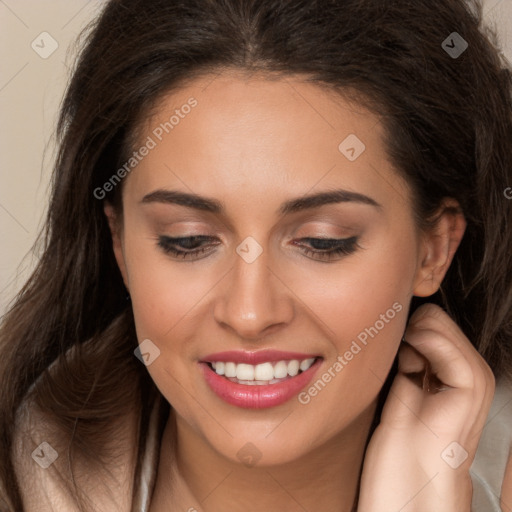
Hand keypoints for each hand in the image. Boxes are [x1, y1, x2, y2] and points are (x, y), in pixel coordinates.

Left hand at [357, 303, 495, 511]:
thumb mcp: (401, 388)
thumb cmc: (398, 442)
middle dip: (406, 332)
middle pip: (432, 313)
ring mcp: (475, 375)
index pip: (429, 316)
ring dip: (408, 340)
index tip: (393, 355)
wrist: (408, 487)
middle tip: (400, 368)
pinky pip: (441, 343)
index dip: (403, 328)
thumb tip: (401, 326)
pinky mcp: (471, 386)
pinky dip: (417, 345)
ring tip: (406, 374)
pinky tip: (410, 369)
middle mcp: (468, 367)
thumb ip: (409, 356)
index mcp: (453, 368)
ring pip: (435, 319)